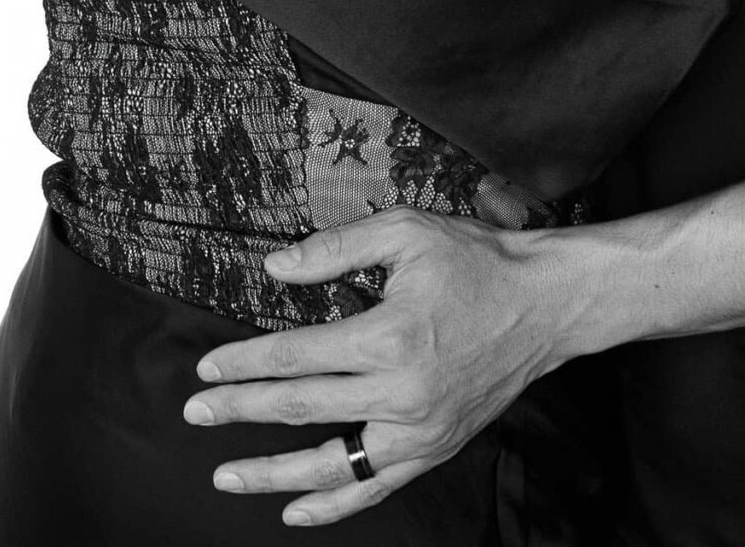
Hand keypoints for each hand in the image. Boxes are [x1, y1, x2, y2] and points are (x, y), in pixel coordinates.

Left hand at [185, 209, 581, 527]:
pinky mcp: (436, 447)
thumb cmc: (479, 263)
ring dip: (272, 474)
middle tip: (196, 413)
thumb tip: (274, 266)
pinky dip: (334, 504)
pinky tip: (296, 511)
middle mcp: (400, 393)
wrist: (548, 304)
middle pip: (300, 408)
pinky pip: (376, 487)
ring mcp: (419, 429)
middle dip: (239, 411)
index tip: (206, 369)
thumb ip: (335, 248)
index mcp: (387, 337)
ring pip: (331, 464)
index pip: (294, 356)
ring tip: (227, 474)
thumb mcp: (407, 233)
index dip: (243, 363)